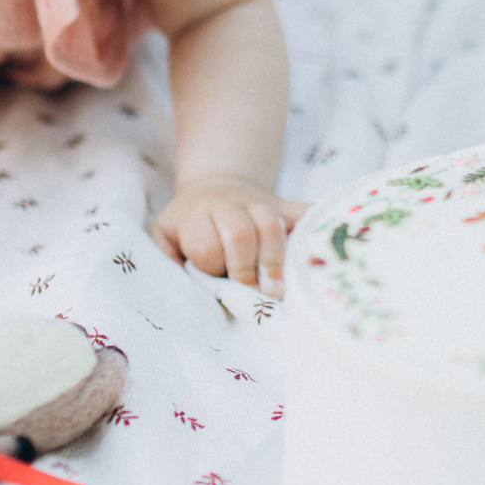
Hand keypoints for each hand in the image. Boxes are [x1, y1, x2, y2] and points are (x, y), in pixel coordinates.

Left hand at [150, 176, 307, 294]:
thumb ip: (167, 263)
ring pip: (271, 224)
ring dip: (275, 260)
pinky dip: (316, 228)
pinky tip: (321, 254)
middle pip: (240, 233)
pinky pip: (305, 212)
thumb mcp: (163, 240)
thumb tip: (182, 293)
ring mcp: (260, 203)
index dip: (213, 267)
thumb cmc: (187, 230)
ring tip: (279, 289)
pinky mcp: (284, 205)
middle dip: (247, 268)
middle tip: (255, 294)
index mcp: (194, 216)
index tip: (217, 283)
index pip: (206, 245)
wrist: (213, 191)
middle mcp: (227, 204)